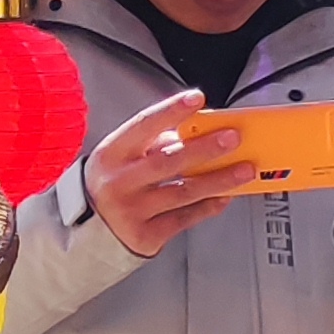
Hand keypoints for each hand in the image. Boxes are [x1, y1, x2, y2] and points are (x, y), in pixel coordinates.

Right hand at [81, 91, 254, 258]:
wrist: (89, 230)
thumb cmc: (111, 185)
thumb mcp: (120, 158)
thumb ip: (152, 144)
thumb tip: (192, 131)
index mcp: (111, 154)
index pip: (142, 125)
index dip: (171, 111)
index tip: (196, 98)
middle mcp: (119, 181)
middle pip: (168, 161)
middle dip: (204, 148)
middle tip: (232, 138)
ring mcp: (132, 210)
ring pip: (183, 192)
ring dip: (218, 180)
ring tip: (244, 170)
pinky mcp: (146, 235)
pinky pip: (185, 218)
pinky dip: (208, 206)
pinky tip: (226, 197)